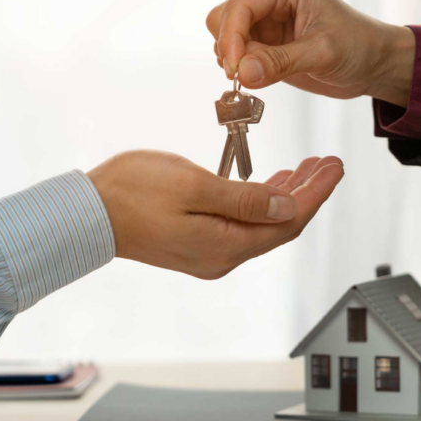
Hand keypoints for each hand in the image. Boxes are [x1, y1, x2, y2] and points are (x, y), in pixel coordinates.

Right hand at [88, 150, 342, 279]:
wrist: (85, 214)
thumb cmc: (131, 193)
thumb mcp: (194, 185)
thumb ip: (243, 198)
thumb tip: (286, 205)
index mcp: (226, 245)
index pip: (287, 220)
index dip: (316, 193)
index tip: (335, 167)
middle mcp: (223, 256)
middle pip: (280, 225)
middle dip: (308, 193)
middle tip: (328, 164)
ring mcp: (210, 253)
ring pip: (262, 224)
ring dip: (286, 195)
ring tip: (308, 169)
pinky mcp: (197, 244)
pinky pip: (242, 225)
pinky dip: (260, 202)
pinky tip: (269, 184)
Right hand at [206, 0, 415, 106]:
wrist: (373, 64)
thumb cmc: (358, 47)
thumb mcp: (322, 53)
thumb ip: (280, 62)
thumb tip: (242, 73)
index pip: (240, 6)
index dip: (231, 38)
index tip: (235, 69)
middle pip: (224, 19)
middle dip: (230, 50)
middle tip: (246, 76)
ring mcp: (265, 20)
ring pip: (225, 38)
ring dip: (236, 62)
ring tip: (262, 76)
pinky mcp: (265, 42)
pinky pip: (238, 55)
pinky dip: (242, 70)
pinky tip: (262, 78)